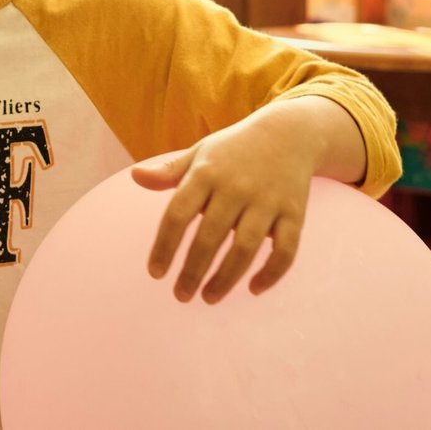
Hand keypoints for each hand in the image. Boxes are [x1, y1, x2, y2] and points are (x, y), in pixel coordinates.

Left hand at [131, 106, 318, 303]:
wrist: (288, 133)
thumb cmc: (234, 149)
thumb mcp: (200, 153)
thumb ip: (169, 171)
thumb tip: (135, 177)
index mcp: (206, 173)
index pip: (178, 215)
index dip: (164, 247)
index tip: (155, 273)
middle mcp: (236, 187)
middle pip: (209, 237)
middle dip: (192, 272)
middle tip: (180, 296)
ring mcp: (267, 201)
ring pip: (245, 248)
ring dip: (225, 279)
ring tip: (208, 298)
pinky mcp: (294, 212)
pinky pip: (285, 250)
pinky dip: (271, 274)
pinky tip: (253, 289)